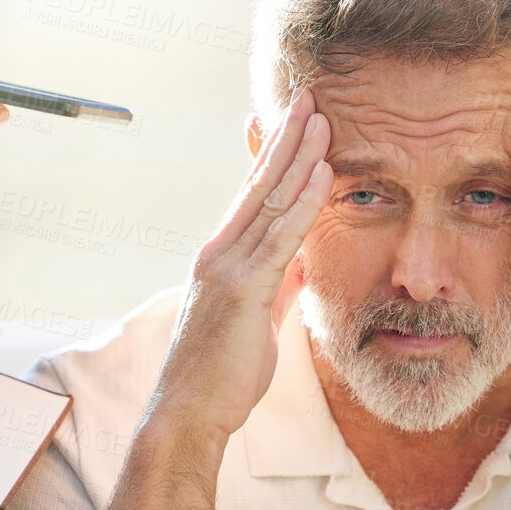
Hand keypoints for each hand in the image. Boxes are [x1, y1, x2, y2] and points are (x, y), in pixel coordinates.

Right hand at [148, 92, 332, 439]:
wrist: (188, 414)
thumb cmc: (220, 375)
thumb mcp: (258, 321)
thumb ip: (277, 285)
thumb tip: (300, 262)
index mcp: (223, 257)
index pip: (252, 195)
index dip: (275, 155)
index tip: (295, 120)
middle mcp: (220, 252)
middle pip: (257, 182)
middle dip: (285, 137)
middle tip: (308, 94)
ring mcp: (227, 268)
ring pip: (268, 200)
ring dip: (298, 156)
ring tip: (321, 116)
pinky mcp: (241, 290)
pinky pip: (278, 238)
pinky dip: (302, 204)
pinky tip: (321, 175)